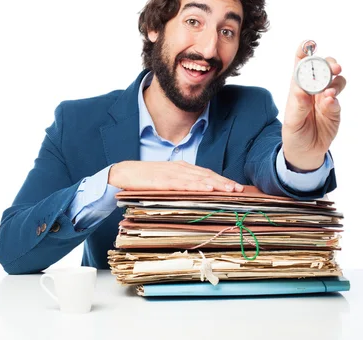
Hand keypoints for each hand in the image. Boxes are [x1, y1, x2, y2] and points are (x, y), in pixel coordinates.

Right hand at [108, 160, 243, 191]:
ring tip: (230, 190)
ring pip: (199, 179)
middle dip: (224, 182)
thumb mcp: (166, 181)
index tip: (236, 187)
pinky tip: (208, 190)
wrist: (123, 173)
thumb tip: (198, 194)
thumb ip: (181, 184)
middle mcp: (180, 168)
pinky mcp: (163, 181)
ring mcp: (172, 173)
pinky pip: (184, 184)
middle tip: (239, 189)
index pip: (206, 174)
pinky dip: (198, 186)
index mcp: (182, 168)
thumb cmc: (145, 179)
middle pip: (207, 175)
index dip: (222, 180)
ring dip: (216, 184)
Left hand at [282, 41, 346, 170]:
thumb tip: (301, 90)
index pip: (301, 64)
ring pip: (335, 80)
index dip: (305, 51)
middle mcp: (313, 89)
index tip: (310, 43)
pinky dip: (335, 98)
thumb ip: (298, 106)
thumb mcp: (292, 121)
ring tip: (329, 91)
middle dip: (329, 64)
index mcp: (298, 86)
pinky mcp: (334, 109)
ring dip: (335, 81)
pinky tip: (330, 102)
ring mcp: (325, 97)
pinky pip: (337, 99)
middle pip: (324, 68)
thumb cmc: (294, 132)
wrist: (305, 151)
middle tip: (334, 67)